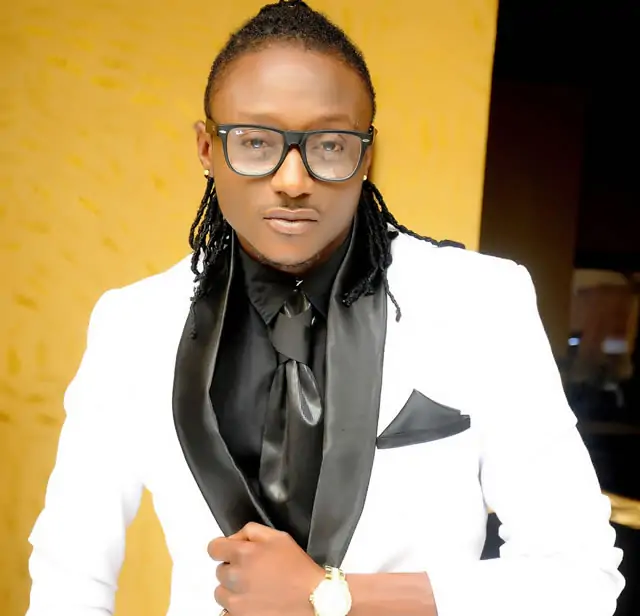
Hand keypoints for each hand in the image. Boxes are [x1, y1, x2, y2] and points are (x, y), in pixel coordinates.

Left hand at [208, 522, 324, 615]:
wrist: (312, 598)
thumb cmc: (298, 569)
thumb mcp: (278, 536)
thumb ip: (251, 531)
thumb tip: (233, 538)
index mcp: (243, 553)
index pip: (213, 548)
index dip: (222, 548)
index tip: (229, 552)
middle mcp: (236, 576)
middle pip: (219, 571)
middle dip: (232, 569)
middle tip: (253, 571)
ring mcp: (236, 601)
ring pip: (220, 593)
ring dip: (232, 590)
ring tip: (255, 588)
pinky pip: (226, 612)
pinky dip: (235, 608)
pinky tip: (252, 602)